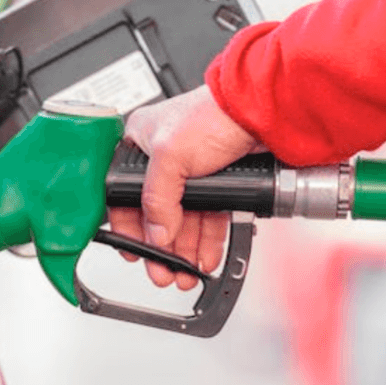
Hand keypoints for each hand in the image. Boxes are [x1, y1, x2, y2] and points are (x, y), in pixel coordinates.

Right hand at [108, 85, 258, 288]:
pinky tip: (204, 256)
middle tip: (163, 271)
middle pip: (156, 214)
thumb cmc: (213, 113)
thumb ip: (157, 199)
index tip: (133, 252)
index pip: (123, 195)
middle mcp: (163, 159)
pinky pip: (208, 218)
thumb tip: (156, 234)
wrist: (263, 112)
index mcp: (139, 143)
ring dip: (183, 249)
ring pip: (184, 220)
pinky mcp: (218, 181)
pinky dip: (206, 239)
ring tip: (184, 272)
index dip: (127, 227)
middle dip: (161, 247)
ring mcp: (192, 171)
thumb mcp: (170, 156)